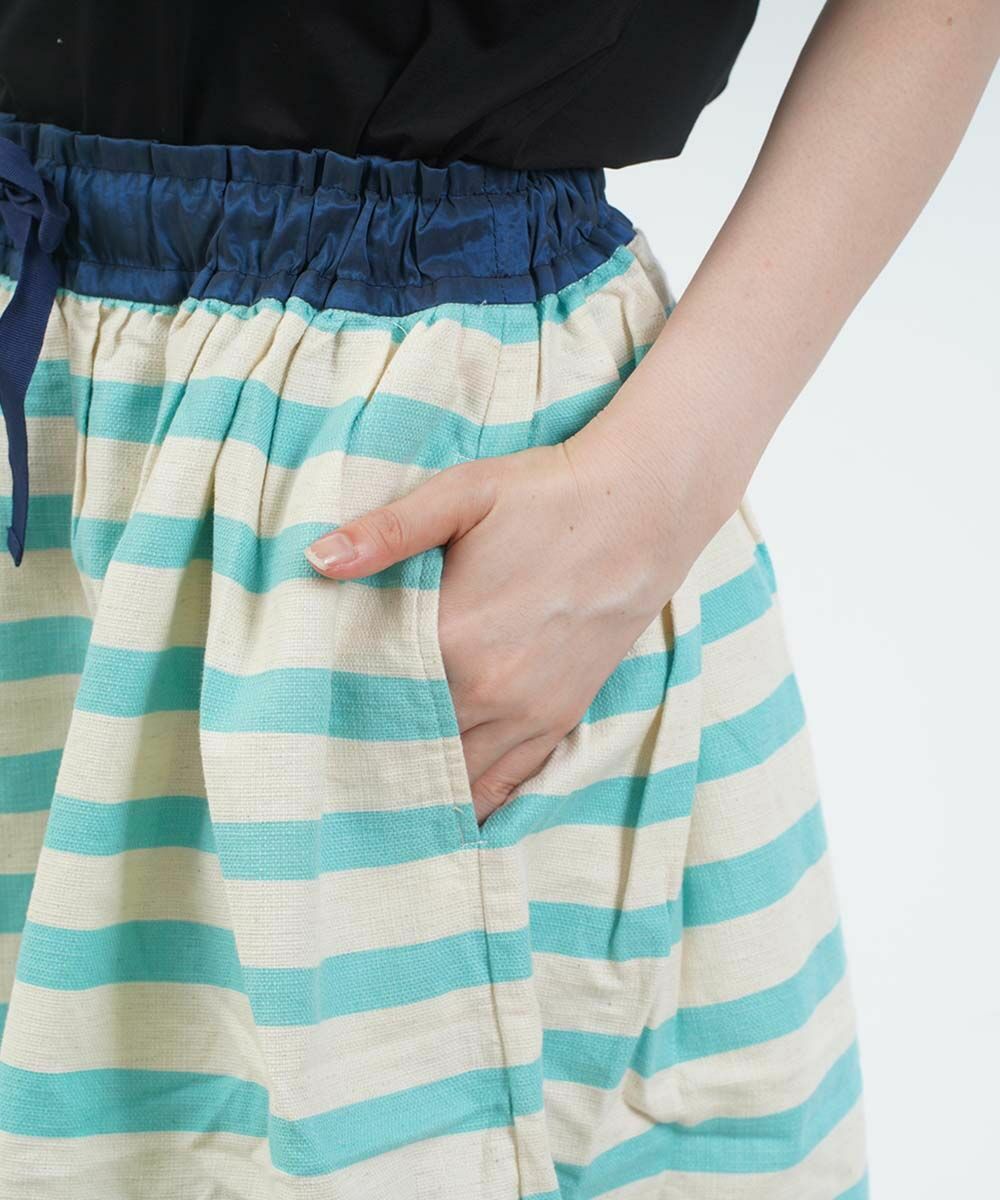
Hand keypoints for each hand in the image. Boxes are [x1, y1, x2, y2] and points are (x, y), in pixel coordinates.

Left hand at [304, 437, 695, 825]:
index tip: (301, 729)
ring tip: (372, 810)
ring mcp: (528, 712)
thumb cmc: (547, 496)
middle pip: (406, 747)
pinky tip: (446, 818)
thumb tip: (316, 559)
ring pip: (456, 777)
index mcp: (453, 638)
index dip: (333, 714)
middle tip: (323, 781)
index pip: (370, 697)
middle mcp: (488, 691)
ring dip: (416, 791)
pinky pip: (509, 783)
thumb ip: (388, 532)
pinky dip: (475, 803)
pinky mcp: (559, 718)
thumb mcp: (463, 494)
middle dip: (366, 761)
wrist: (643, 510)